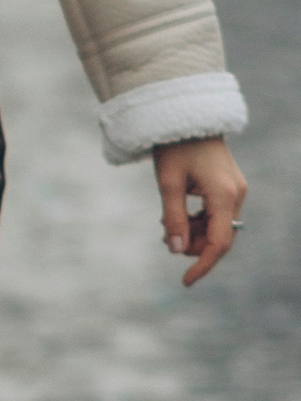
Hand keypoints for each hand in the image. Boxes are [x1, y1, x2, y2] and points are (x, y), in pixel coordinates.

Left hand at [155, 135, 244, 286]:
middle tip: (165, 235)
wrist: (187, 118)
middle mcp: (236, 196)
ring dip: (193, 233)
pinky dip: (198, 222)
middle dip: (192, 244)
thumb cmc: (174, 147)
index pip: (218, 243)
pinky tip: (178, 215)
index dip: (202, 265)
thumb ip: (173, 217)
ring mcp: (236, 192)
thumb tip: (176, 250)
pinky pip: (217, 217)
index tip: (185, 281)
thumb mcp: (168, 182)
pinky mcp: (230, 188)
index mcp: (223, 195)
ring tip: (168, 223)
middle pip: (218, 238)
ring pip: (217, 229)